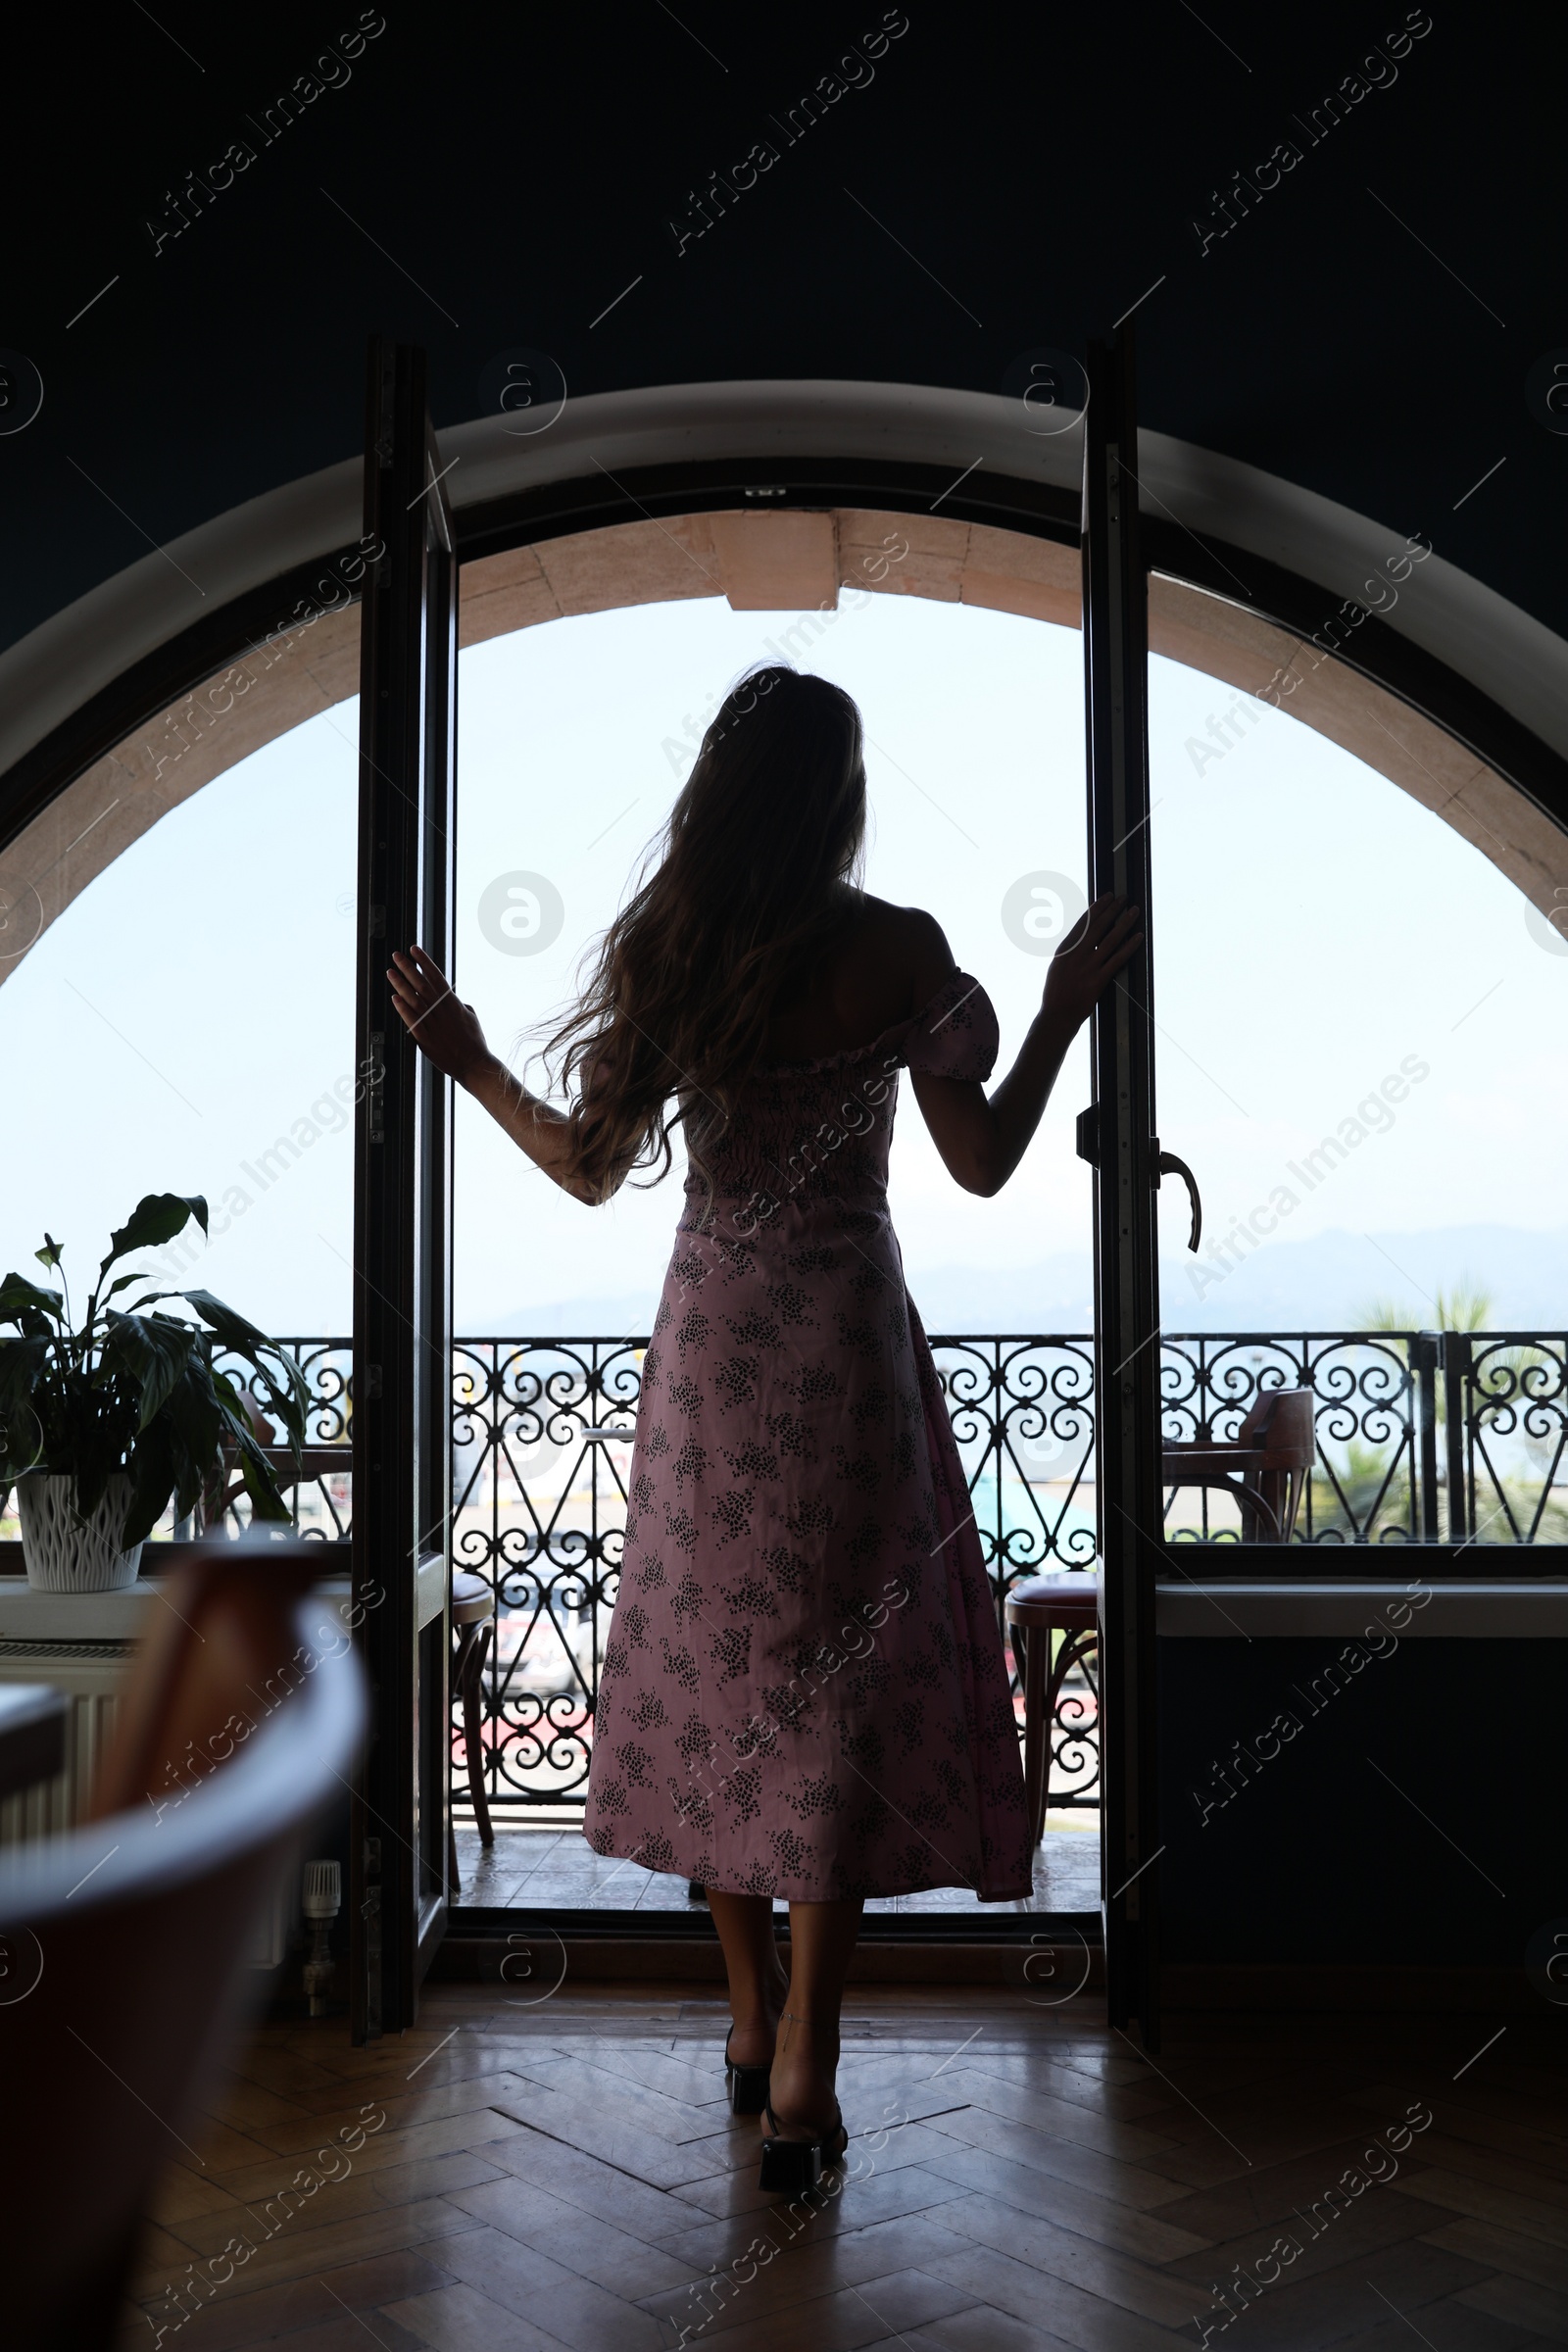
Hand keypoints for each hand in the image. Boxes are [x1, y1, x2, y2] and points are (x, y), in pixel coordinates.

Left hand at [387, 944, 489, 1086]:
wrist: (474, 1064)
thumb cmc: (474, 1042)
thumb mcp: (472, 1018)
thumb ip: (461, 1005)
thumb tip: (457, 999)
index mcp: (453, 1004)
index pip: (437, 977)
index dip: (424, 962)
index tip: (414, 950)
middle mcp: (442, 1011)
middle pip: (423, 984)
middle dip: (409, 968)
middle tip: (397, 956)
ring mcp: (434, 1024)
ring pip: (415, 1000)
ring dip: (401, 985)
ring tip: (391, 972)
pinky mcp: (426, 1039)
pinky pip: (413, 1021)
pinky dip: (404, 1009)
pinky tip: (395, 999)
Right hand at [1040, 893, 1142, 1029]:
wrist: (1056, 1015)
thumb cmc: (1056, 992)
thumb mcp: (1057, 966)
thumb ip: (1070, 951)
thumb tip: (1083, 936)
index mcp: (1065, 950)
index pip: (1084, 923)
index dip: (1097, 908)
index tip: (1107, 896)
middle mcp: (1076, 955)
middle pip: (1099, 926)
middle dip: (1113, 909)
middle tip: (1124, 897)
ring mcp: (1088, 968)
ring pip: (1111, 939)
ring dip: (1125, 923)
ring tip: (1134, 911)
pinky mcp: (1098, 981)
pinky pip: (1117, 960)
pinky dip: (1130, 947)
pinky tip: (1138, 937)